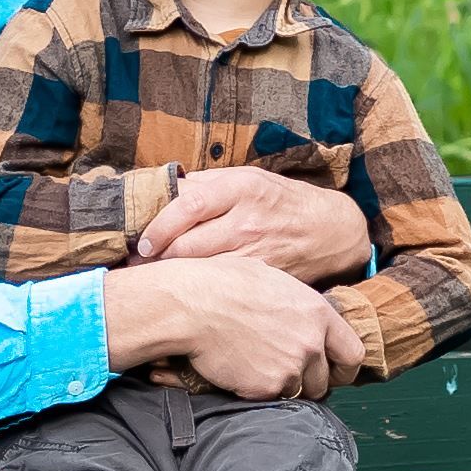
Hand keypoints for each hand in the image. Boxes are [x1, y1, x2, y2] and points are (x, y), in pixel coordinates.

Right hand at [107, 258, 346, 403]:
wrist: (193, 306)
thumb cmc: (223, 284)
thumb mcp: (270, 279)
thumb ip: (294, 303)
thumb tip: (295, 309)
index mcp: (317, 312)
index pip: (352, 353)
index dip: (343, 368)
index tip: (332, 373)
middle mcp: (311, 341)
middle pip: (323, 380)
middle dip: (308, 382)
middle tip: (285, 374)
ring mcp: (291, 366)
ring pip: (297, 392)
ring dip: (281, 386)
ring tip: (256, 367)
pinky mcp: (267, 387)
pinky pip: (269, 398)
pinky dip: (256, 390)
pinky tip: (239, 370)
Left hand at [138, 165, 378, 285]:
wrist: (331, 230)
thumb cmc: (281, 200)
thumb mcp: (248, 178)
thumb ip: (206, 183)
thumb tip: (163, 191)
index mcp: (240, 188)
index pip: (188, 205)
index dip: (159, 226)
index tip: (144, 242)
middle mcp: (247, 221)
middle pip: (189, 244)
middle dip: (158, 258)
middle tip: (139, 265)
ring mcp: (256, 253)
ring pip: (203, 270)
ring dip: (175, 277)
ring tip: (155, 279)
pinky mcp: (263, 278)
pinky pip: (224, 286)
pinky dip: (202, 290)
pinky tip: (189, 292)